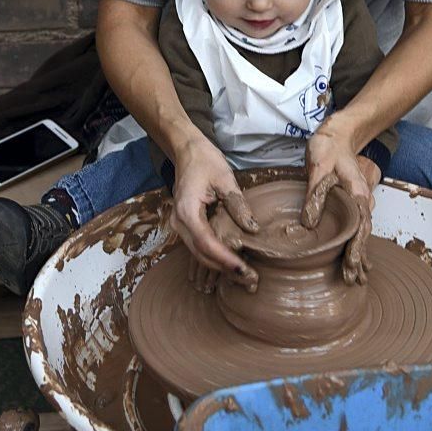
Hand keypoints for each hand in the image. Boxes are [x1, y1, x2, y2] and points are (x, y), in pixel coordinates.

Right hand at [170, 134, 258, 290]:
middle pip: (201, 255)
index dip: (225, 259)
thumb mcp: (226, 179)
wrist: (187, 151)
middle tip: (250, 279)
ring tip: (244, 275)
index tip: (244, 269)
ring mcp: (179, 225)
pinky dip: (215, 256)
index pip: (206, 243)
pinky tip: (232, 262)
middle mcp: (179, 222)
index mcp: (187, 211)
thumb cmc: (205, 160)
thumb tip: (252, 229)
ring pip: (199, 254)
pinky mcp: (186, 225)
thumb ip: (238, 205)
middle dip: (225, 269)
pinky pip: (199, 246)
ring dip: (220, 266)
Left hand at [302, 123, 378, 285]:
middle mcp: (363, 200)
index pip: (360, 226)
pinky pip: (356, 227)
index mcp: (357, 193)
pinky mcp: (351, 203)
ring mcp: (359, 202)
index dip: (357, 247)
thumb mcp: (318, 166)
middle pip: (364, 234)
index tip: (353, 265)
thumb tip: (309, 224)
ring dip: (359, 254)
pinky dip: (355, 243)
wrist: (338, 134)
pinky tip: (353, 257)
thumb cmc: (328, 147)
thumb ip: (315, 194)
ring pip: (361, 233)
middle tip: (355, 281)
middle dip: (360, 258)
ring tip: (357, 277)